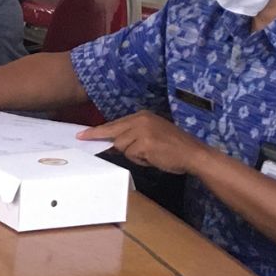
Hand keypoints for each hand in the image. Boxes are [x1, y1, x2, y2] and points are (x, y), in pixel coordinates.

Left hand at [77, 111, 209, 173]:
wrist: (193, 154)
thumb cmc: (173, 148)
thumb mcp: (151, 136)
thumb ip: (132, 137)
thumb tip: (110, 145)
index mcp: (142, 116)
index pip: (115, 123)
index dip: (98, 130)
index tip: (82, 134)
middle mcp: (141, 120)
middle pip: (113, 131)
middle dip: (99, 138)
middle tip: (81, 138)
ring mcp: (142, 131)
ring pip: (121, 146)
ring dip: (132, 155)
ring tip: (150, 155)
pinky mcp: (145, 143)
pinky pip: (131, 154)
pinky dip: (140, 160)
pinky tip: (153, 158)